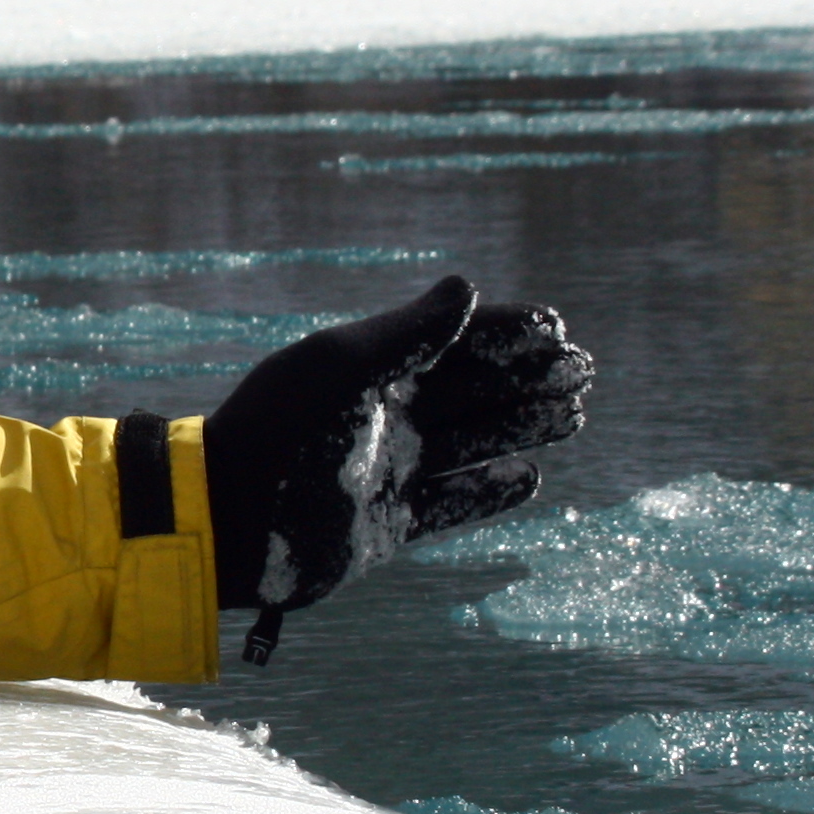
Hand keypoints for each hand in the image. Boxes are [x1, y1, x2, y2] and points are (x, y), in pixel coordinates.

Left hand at [203, 279, 594, 663]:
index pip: (450, 344)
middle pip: (471, 392)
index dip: (503, 334)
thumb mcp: (340, 367)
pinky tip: (530, 477)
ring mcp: (389, 472)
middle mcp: (383, 418)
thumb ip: (408, 333)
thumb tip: (468, 288)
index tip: (555, 328)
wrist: (229, 520)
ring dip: (521, 427)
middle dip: (527, 378)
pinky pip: (452, 504)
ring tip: (574, 415)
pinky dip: (491, 492)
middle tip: (583, 370)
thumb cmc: (277, 430)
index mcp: (369, 372)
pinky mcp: (388, 526)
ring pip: (472, 444)